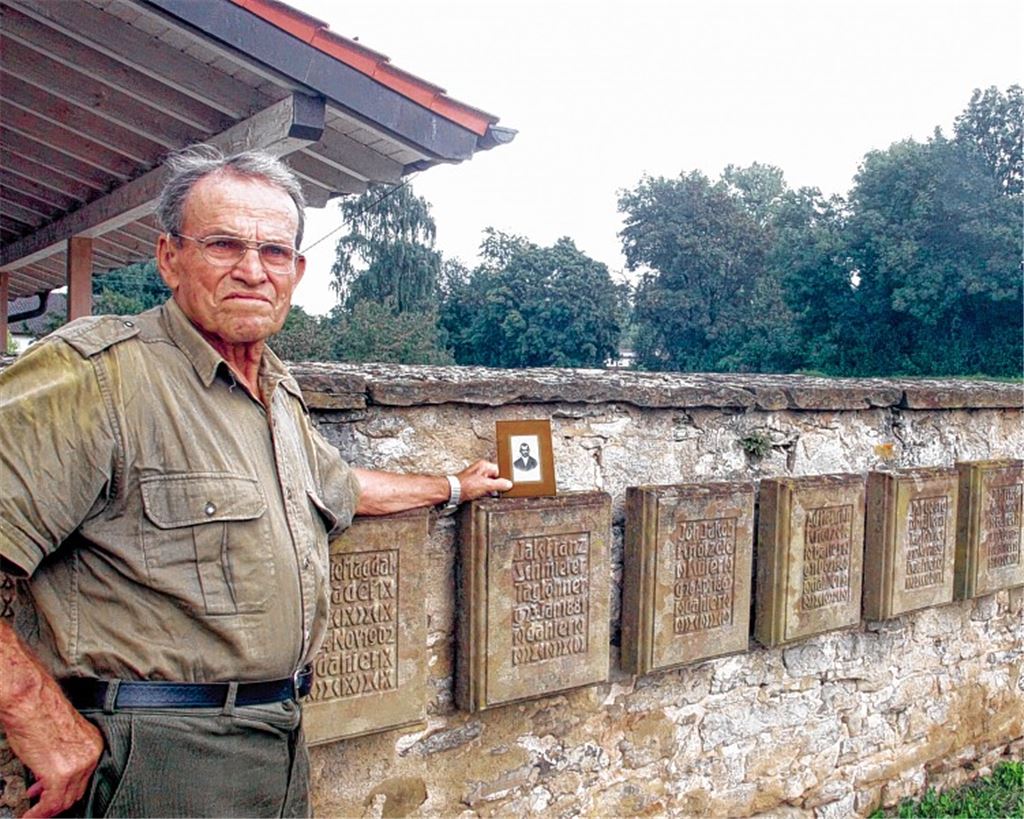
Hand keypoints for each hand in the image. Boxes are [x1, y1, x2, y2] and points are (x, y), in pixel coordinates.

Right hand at [13, 701, 102, 817]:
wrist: (32, 703)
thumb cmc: (40, 713)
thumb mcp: (59, 737)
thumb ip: (61, 757)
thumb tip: (48, 776)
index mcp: (93, 744)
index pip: (84, 778)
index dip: (65, 789)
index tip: (48, 794)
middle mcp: (91, 755)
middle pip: (76, 791)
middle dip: (56, 801)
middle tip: (40, 805)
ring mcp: (78, 766)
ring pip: (64, 801)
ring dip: (46, 810)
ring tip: (33, 813)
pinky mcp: (61, 775)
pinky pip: (51, 804)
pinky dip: (38, 814)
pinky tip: (29, 816)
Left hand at [456, 460, 512, 501]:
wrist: (452, 492)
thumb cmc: (465, 486)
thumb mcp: (486, 485)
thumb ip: (499, 484)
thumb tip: (508, 484)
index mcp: (484, 465)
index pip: (500, 471)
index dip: (504, 479)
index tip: (507, 486)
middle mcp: (480, 469)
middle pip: (495, 477)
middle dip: (497, 485)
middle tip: (499, 491)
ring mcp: (476, 477)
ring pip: (489, 483)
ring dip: (491, 490)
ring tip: (491, 494)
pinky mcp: (473, 484)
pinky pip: (483, 488)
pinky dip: (485, 492)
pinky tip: (484, 496)